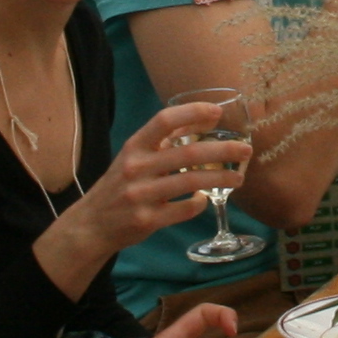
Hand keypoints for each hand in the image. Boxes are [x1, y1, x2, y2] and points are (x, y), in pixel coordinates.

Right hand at [52, 98, 242, 268]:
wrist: (91, 225)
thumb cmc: (118, 186)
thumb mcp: (133, 157)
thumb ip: (162, 141)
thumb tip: (200, 119)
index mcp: (134, 147)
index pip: (164, 121)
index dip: (192, 113)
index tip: (217, 112)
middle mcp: (137, 168)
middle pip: (188, 153)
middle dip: (224, 150)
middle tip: (246, 149)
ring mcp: (142, 195)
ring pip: (192, 182)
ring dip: (221, 178)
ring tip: (238, 178)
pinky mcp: (148, 220)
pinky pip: (185, 209)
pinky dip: (200, 202)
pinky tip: (205, 199)